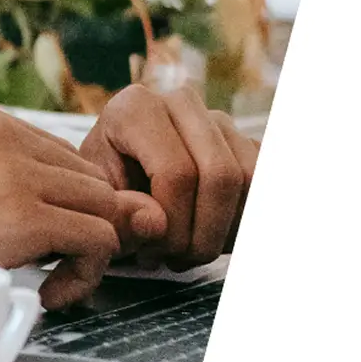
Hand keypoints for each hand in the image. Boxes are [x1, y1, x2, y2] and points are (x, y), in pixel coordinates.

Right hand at [0, 98, 165, 310]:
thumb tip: (36, 202)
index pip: (58, 154)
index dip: (63, 200)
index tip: (46, 237)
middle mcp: (3, 133)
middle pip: (87, 176)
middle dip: (84, 221)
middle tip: (57, 261)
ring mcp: (16, 171)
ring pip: (103, 204)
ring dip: (90, 246)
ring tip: (55, 277)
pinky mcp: (25, 215)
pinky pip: (96, 237)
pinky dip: (88, 270)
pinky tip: (53, 290)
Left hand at [79, 86, 258, 269]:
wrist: (117, 178)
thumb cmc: (106, 191)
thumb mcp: (98, 204)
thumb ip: (121, 217)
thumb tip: (156, 224)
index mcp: (136, 108)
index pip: (177, 173)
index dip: (173, 226)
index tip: (153, 252)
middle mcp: (180, 102)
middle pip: (220, 174)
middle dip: (204, 234)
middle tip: (176, 259)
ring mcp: (216, 119)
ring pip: (249, 178)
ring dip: (226, 231)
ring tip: (190, 251)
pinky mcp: (242, 139)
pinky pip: (262, 180)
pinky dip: (242, 221)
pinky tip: (210, 237)